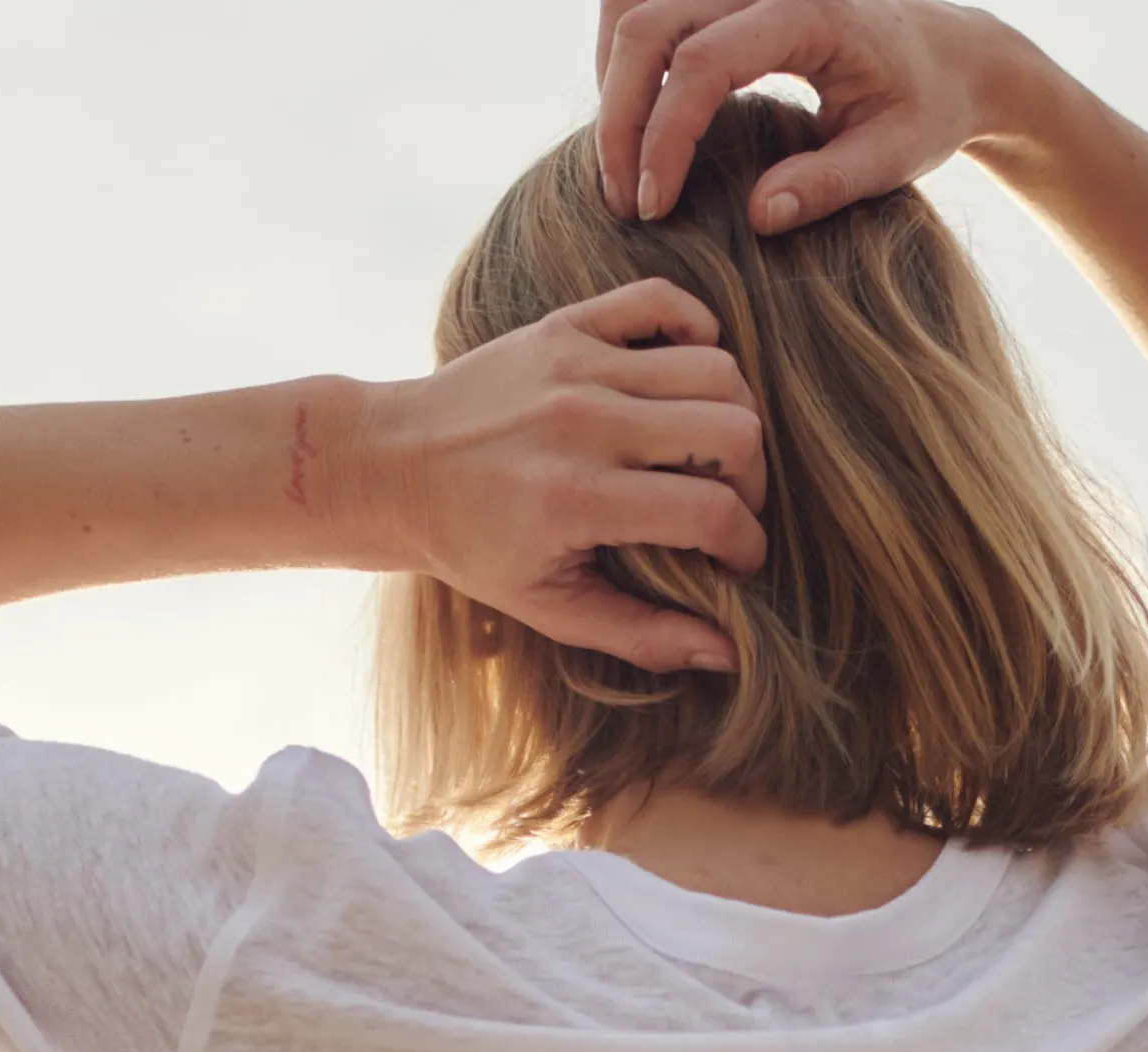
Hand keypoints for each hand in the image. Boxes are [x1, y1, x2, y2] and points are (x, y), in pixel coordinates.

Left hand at [350, 282, 766, 672]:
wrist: (395, 465)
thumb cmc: (473, 547)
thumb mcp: (550, 608)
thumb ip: (640, 634)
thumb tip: (726, 653)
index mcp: (578, 499)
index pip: (710, 511)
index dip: (746, 545)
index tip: (739, 564)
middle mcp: (584, 421)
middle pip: (732, 427)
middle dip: (752, 480)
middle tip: (730, 509)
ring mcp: (577, 362)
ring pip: (714, 366)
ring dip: (733, 416)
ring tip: (711, 456)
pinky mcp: (568, 324)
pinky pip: (664, 302)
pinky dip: (697, 331)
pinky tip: (688, 381)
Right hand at [593, 0, 1035, 234]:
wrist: (950, 54)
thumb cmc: (927, 107)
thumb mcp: (893, 156)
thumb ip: (828, 185)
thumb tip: (759, 217)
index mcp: (808, 11)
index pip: (704, 62)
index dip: (667, 136)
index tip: (655, 207)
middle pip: (651, 28)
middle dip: (620, 117)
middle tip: (622, 201)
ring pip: (640, 15)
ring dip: (615, 93)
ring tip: (623, 176)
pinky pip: (653, 17)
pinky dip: (630, 74)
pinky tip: (639, 136)